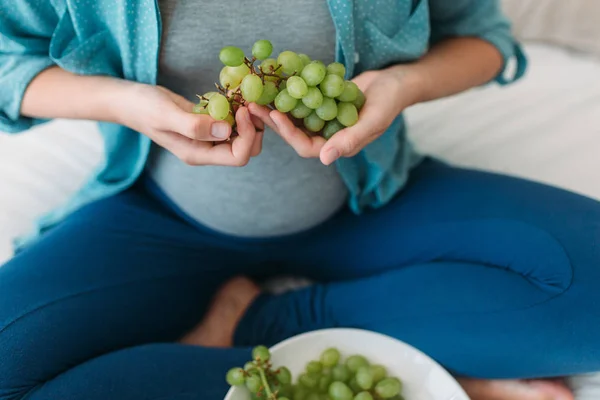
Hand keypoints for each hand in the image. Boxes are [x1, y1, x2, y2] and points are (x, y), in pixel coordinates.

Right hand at [117, 84, 263, 165]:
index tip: (242, 110)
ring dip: (249, 119)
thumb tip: (226, 131)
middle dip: (255, 128)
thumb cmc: (143, 107)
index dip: (247, 135)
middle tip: (250, 102)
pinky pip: (233, 124)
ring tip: (245, 97)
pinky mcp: (208, 125)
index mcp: (198, 154)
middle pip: (247, 150)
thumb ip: (194, 126)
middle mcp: (206, 150)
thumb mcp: (166, 114)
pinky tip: (236, 95)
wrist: (129, 100)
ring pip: (243, 137)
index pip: (238, 156)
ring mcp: (208, 138)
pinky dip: (239, 111)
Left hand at [248, 67, 421, 164]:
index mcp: (338, 146)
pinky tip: (273, 82)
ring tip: (256, 94)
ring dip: (276, 106)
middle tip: (253, 105)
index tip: (274, 115)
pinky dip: (288, 93)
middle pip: (294, 132)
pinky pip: (301, 101)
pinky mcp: (321, 102)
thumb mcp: (373, 121)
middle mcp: (327, 135)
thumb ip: (350, 140)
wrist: (397, 80)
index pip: (307, 146)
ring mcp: (323, 119)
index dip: (289, 133)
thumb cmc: (389, 101)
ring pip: (295, 117)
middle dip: (274, 120)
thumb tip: (324, 159)